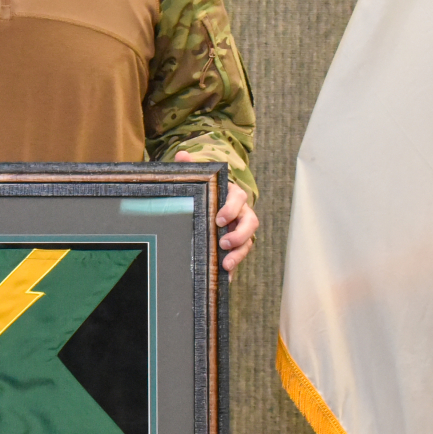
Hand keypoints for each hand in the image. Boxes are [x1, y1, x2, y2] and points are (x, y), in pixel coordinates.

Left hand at [174, 151, 258, 274]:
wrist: (211, 202)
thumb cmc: (206, 190)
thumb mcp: (199, 178)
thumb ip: (192, 167)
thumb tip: (182, 155)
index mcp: (233, 195)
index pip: (238, 199)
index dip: (231, 209)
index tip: (219, 219)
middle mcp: (242, 213)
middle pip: (250, 223)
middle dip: (238, 234)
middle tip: (223, 243)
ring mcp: (241, 231)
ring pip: (248, 242)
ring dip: (239, 254)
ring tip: (226, 265)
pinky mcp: (237, 245)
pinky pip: (239, 256)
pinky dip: (233, 268)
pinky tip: (224, 278)